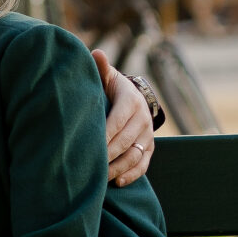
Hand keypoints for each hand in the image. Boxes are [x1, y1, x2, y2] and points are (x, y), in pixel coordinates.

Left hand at [94, 50, 154, 186]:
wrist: (131, 98)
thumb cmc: (110, 89)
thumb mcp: (107, 77)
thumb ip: (101, 68)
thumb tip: (96, 53)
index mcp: (131, 100)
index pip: (118, 119)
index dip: (104, 133)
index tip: (88, 144)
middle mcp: (143, 118)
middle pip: (125, 140)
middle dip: (107, 154)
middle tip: (88, 165)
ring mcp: (147, 135)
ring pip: (134, 155)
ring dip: (117, 167)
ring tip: (99, 176)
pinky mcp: (149, 148)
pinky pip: (143, 165)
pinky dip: (131, 174)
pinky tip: (117, 182)